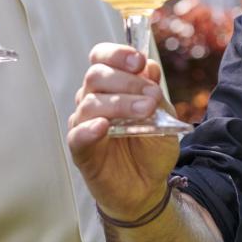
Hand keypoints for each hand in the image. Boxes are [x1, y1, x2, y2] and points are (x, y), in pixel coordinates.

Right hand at [67, 43, 177, 222]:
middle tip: (152, 96)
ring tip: (145, 111)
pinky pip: (77, 135)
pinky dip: (89, 129)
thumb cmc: (151, 149)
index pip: (102, 58)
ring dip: (120, 104)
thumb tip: (150, 67)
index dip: (118, 55)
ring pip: (90, 103)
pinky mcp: (81, 150)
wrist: (148, 186)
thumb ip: (156, 94)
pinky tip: (104, 127)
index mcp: (111, 86)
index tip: (139, 62)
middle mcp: (93, 100)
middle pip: (96, 76)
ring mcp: (85, 124)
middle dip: (126, 81)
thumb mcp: (165, 118)